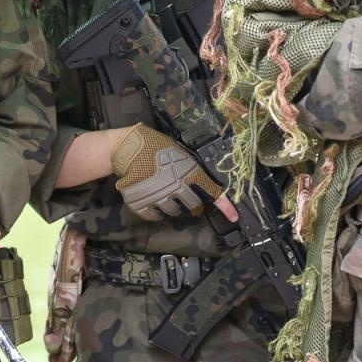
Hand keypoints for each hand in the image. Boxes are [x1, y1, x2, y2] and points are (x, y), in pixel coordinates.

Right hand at [109, 123, 233, 220]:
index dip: (225, 206)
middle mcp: (177, 188)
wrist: (127, 148)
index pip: (212, 192)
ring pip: (174, 213)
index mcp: (189, 172)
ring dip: (174, 208)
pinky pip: (155, 216)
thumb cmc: (154, 145)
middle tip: (189, 203)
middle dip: (194, 206)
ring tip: (167, 198)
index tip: (234, 217)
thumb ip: (190, 168)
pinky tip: (153, 202)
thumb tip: (200, 181)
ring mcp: (160, 198)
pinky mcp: (144, 205)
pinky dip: (156, 212)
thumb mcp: (179, 152)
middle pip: (194, 207)